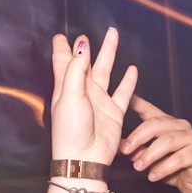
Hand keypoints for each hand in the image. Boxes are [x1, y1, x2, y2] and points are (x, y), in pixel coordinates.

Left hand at [49, 29, 136, 165]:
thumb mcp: (69, 95)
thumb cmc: (71, 131)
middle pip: (86, 63)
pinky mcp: (113, 112)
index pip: (63, 62)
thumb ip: (76, 69)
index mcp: (66, 87)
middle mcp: (82, 92)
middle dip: (87, 47)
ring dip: (109, 54)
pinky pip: (123, 92)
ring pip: (105, 71)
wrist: (85, 158)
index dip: (62, 48)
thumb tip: (80, 46)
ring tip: (113, 37)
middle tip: (88, 33)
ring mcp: (99, 101)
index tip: (59, 36)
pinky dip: (128, 81)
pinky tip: (132, 70)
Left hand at [120, 97, 191, 192]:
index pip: (151, 111)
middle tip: (125, 150)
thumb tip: (120, 147)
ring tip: (138, 167)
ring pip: (167, 141)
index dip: (139, 104)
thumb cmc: (174, 170)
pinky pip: (179, 158)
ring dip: (149, 155)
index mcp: (168, 124)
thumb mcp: (151, 160)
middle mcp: (181, 126)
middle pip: (157, 124)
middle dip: (138, 136)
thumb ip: (138, 151)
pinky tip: (153, 176)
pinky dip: (163, 168)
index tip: (127, 99)